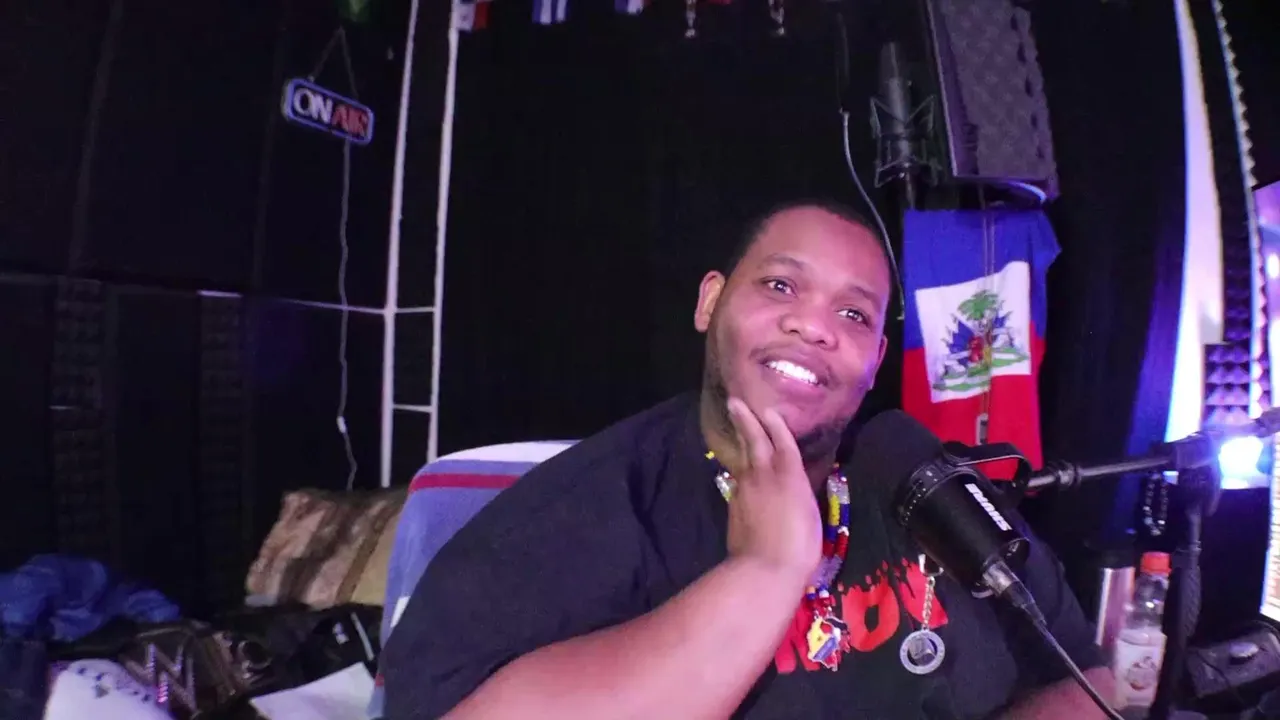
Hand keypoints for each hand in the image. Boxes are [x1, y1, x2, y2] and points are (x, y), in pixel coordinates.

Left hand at [722, 398, 821, 586]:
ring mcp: (745, 489)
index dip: (776, 425)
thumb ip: (800, 495)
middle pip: (754, 441)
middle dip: (745, 420)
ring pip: (743, 458)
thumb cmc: (800, 545)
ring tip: (738, 426)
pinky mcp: (734, 505)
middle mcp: (764, 475)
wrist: (764, 568)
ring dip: (741, 440)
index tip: (769, 409)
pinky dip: (741, 469)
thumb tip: (793, 487)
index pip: (783, 442)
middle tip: (735, 402)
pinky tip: (742, 470)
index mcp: (789, 475)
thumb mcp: (810, 515)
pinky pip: (738, 479)